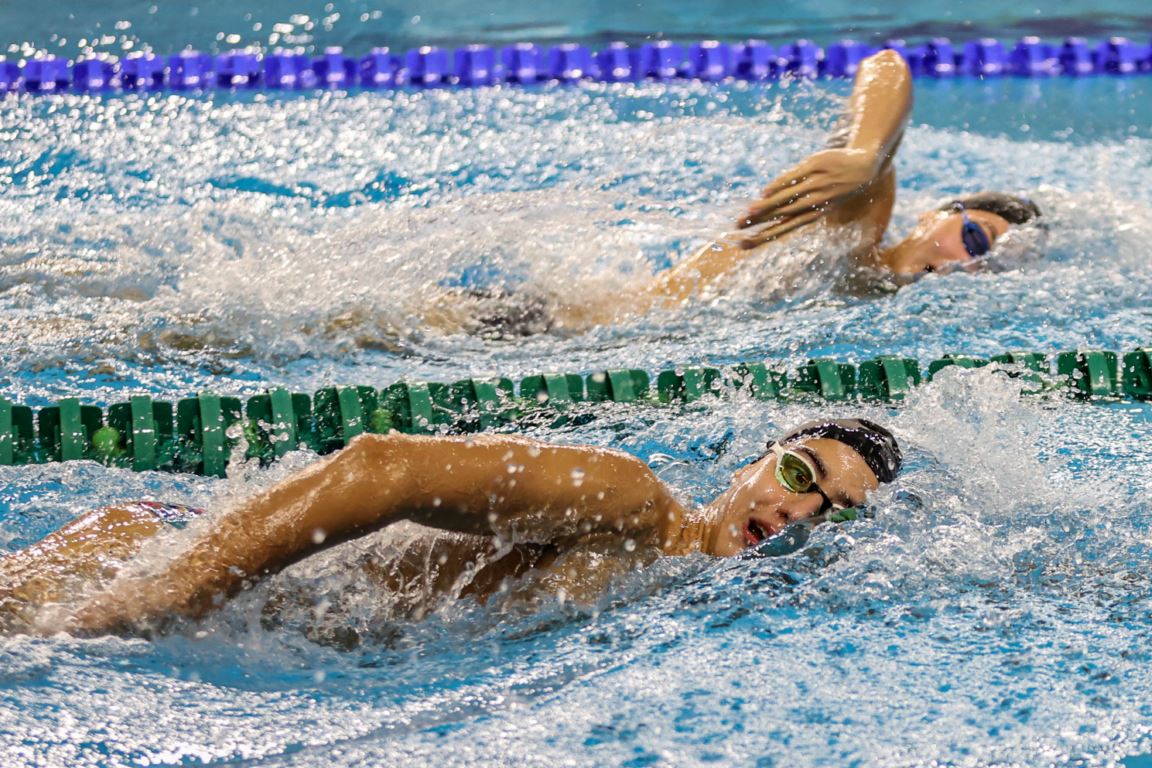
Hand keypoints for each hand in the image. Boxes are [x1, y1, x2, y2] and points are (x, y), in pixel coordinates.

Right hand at [735, 148, 881, 245]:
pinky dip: (778, 185)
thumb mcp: (824, 201)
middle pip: (781, 215)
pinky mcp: (815, 165)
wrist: (866, 165)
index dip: (765, 236)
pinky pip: (793, 177)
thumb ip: (799, 207)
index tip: (746, 243)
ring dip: (765, 207)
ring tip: (747, 214)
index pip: (785, 228)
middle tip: (737, 228)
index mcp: (816, 213)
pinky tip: (764, 192)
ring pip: (785, 199)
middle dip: (758, 222)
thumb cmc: (840, 186)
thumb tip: (772, 211)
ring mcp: (815, 184)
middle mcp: (815, 201)